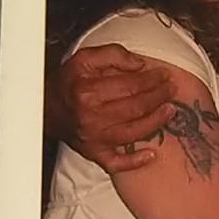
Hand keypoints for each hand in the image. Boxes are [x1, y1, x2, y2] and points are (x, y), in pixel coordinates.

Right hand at [55, 46, 175, 174]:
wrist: (47, 107)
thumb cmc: (68, 83)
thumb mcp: (85, 59)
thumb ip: (113, 55)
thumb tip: (140, 64)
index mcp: (89, 92)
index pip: (130, 86)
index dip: (152, 80)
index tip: (164, 75)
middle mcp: (92, 117)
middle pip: (136, 108)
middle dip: (159, 97)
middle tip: (171, 89)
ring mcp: (94, 138)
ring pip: (133, 133)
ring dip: (156, 122)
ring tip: (170, 110)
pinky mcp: (94, 153)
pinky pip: (117, 163)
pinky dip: (135, 162)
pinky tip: (152, 155)